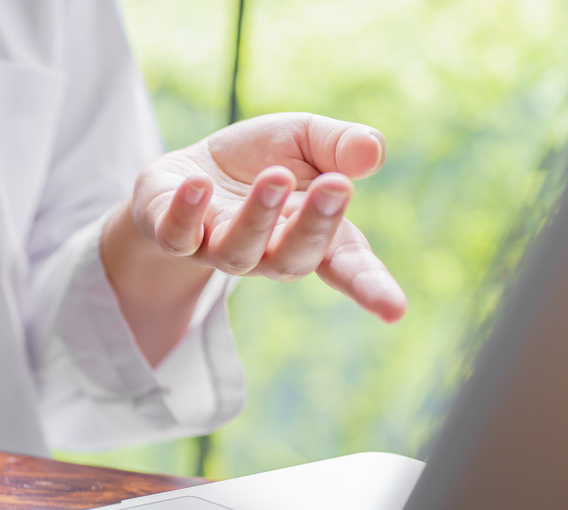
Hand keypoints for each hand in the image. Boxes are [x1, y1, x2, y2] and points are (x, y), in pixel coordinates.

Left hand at [101, 113, 405, 364]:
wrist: (187, 174)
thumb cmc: (260, 163)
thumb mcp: (304, 139)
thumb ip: (338, 145)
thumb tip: (372, 152)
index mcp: (310, 234)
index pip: (348, 266)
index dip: (370, 288)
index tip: (395, 311)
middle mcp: (266, 253)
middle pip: (293, 258)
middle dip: (316, 225)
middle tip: (336, 185)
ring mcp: (217, 249)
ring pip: (238, 251)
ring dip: (257, 216)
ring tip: (275, 177)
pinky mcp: (172, 236)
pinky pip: (177, 235)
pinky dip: (186, 212)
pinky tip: (196, 185)